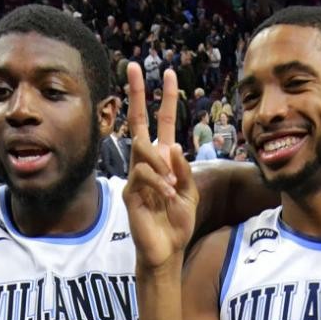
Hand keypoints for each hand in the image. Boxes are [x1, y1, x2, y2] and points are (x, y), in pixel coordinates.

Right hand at [122, 62, 198, 271]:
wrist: (166, 251)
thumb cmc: (177, 224)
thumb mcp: (190, 193)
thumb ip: (184, 170)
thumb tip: (173, 146)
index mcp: (164, 161)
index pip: (162, 124)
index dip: (165, 100)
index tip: (169, 75)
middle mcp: (147, 164)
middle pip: (139, 124)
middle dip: (137, 95)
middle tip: (134, 68)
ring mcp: (136, 177)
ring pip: (142, 150)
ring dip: (162, 166)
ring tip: (172, 188)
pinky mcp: (129, 193)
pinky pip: (142, 174)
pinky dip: (158, 182)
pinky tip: (167, 196)